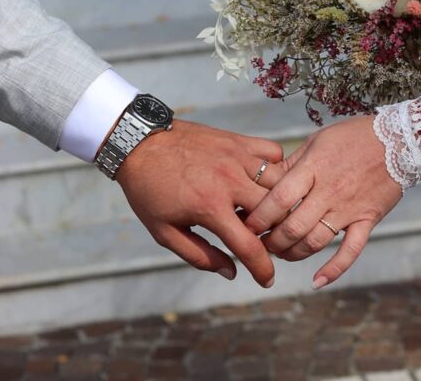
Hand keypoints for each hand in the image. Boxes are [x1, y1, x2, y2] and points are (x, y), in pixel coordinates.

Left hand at [117, 119, 283, 287]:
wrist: (139, 143)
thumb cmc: (149, 190)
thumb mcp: (164, 232)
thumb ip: (199, 256)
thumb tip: (231, 272)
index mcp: (210, 207)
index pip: (250, 246)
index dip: (263, 269)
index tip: (267, 280)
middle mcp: (230, 180)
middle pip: (277, 212)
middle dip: (277, 232)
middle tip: (266, 239)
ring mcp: (237, 156)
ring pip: (281, 181)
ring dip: (279, 200)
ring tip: (265, 210)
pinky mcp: (238, 140)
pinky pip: (274, 152)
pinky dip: (276, 167)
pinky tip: (262, 179)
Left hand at [246, 116, 402, 289]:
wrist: (399, 139)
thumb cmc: (352, 136)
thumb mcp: (316, 141)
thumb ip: (292, 164)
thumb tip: (265, 180)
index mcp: (314, 168)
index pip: (278, 199)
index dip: (258, 217)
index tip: (246, 225)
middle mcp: (329, 191)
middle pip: (292, 226)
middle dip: (271, 241)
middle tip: (259, 243)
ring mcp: (349, 208)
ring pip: (315, 242)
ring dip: (292, 253)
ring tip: (280, 253)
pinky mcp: (367, 219)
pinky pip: (351, 250)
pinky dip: (334, 269)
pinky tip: (317, 281)